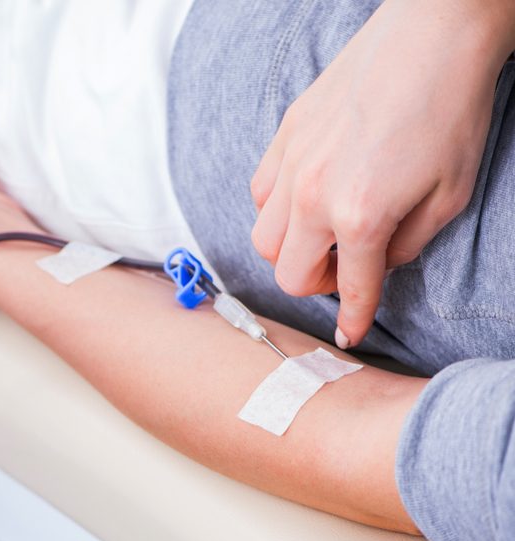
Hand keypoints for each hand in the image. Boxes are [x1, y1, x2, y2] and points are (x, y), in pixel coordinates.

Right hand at [250, 0, 514, 348]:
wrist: (434, 34)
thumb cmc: (452, 111)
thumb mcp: (450, 195)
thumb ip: (408, 245)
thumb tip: (379, 262)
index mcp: (360, 216)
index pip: (349, 289)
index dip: (353, 319)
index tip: (351, 335)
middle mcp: (314, 196)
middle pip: (287, 274)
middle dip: (317, 285)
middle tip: (347, 269)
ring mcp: (292, 164)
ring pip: (263, 239)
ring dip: (292, 251)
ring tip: (325, 235)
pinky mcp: (284, 136)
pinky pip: (259, 194)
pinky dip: (276, 211)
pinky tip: (307, 198)